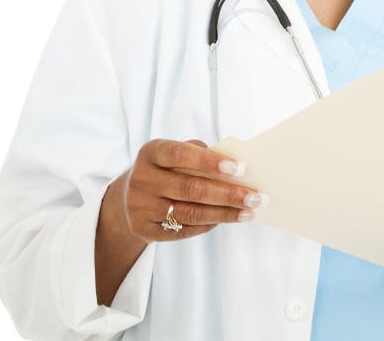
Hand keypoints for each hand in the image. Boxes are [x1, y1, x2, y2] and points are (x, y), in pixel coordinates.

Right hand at [119, 138, 267, 242]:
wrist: (128, 196)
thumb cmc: (165, 168)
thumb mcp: (174, 153)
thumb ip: (199, 154)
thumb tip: (236, 169)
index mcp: (151, 152)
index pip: (182, 154)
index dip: (210, 161)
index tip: (240, 168)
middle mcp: (142, 179)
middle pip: (191, 188)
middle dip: (228, 193)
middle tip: (256, 196)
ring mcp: (140, 207)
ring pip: (190, 213)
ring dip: (225, 213)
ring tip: (250, 211)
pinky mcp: (144, 230)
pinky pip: (184, 230)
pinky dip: (209, 224)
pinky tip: (227, 219)